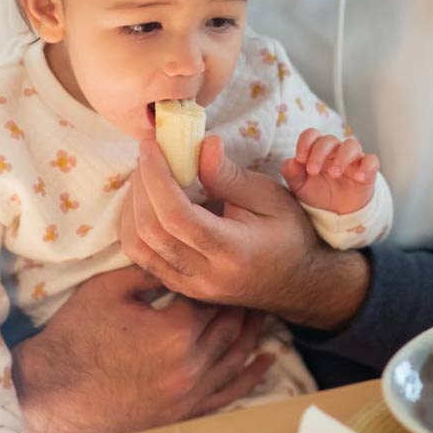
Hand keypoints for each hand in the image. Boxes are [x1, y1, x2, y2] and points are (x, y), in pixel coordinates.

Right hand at [10, 264, 272, 432]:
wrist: (54, 391)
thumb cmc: (76, 336)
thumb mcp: (108, 288)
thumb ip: (150, 269)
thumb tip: (179, 250)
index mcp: (175, 331)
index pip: (211, 295)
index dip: (217, 273)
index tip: (223, 255)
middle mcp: (191, 365)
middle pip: (230, 325)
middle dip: (242, 300)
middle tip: (253, 278)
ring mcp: (189, 393)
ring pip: (236, 358)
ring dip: (253, 332)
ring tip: (264, 310)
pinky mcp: (183, 412)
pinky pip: (227, 393)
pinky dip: (249, 376)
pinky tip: (265, 361)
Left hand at [120, 136, 370, 327]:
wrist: (300, 282)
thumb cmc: (290, 234)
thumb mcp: (269, 196)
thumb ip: (229, 175)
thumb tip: (202, 144)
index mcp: (232, 251)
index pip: (176, 216)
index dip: (156, 177)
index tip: (151, 146)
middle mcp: (206, 276)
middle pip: (150, 231)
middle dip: (140, 186)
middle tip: (148, 155)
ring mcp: (191, 287)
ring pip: (138, 248)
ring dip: (132, 207)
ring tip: (146, 176)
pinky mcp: (182, 288)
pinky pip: (143, 258)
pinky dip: (136, 226)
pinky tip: (147, 202)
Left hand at [281, 129, 378, 213]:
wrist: (337, 212)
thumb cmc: (318, 193)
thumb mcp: (300, 187)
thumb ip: (292, 174)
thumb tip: (290, 162)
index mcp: (317, 150)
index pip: (312, 135)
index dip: (305, 142)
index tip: (300, 158)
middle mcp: (336, 150)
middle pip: (329, 140)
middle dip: (320, 153)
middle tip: (313, 170)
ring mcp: (353, 159)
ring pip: (352, 145)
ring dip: (342, 157)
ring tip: (334, 173)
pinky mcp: (368, 170)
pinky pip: (372, 161)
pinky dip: (367, 167)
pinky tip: (359, 177)